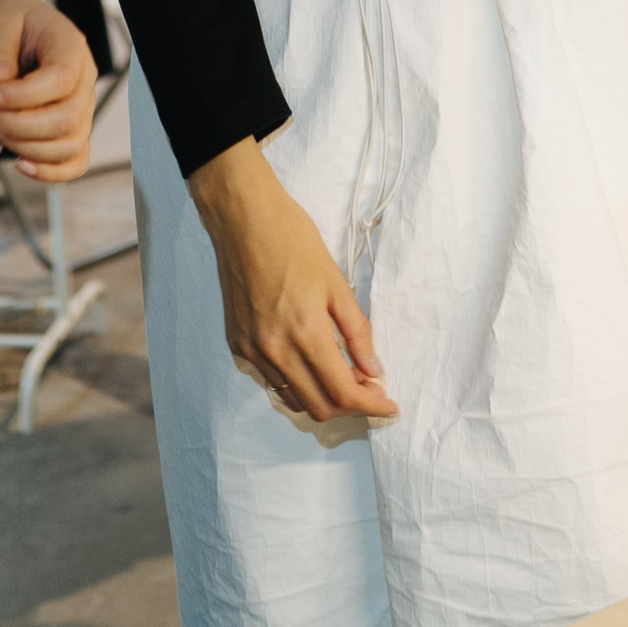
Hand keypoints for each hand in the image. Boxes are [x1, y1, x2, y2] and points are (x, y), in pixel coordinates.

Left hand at [0, 0, 96, 179]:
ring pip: (69, 145)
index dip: (22, 96)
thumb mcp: (0, 20)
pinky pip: (75, 162)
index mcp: (70, 46)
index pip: (62, 79)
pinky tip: (20, 164)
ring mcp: (83, 107)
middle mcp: (85, 78)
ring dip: (25, 146)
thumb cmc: (9, 19)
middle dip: (18, 124)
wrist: (16, 25)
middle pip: (67, 119)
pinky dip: (50, 172)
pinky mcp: (72, 129)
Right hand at [185, 138, 396, 423]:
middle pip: (318, 407)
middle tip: (370, 388)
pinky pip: (270, 382)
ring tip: (342, 376)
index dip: (371, 405)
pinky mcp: (236, 345)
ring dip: (322, 398)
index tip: (390, 405)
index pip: (343, 392)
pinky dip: (295, 384)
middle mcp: (275, 351)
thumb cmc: (294, 241)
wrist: (243, 219)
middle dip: (350, 406)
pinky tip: (308, 364)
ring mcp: (252, 351)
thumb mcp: (336, 283)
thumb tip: (373, 371)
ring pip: (292, 400)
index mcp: (305, 333)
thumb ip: (357, 331)